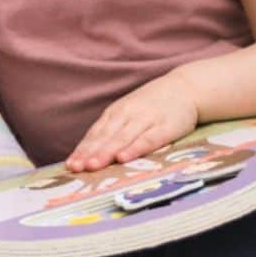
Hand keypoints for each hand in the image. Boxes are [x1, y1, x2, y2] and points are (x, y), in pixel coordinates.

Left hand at [65, 75, 198, 171]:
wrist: (185, 88)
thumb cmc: (152, 105)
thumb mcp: (129, 113)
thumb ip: (113, 131)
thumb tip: (90, 154)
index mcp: (116, 112)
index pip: (96, 134)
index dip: (83, 150)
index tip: (70, 165)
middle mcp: (128, 115)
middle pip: (106, 137)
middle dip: (90, 153)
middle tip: (76, 168)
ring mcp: (146, 119)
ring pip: (123, 138)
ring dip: (106, 152)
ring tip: (93, 165)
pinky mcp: (166, 127)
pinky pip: (148, 139)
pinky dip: (135, 148)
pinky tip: (124, 158)